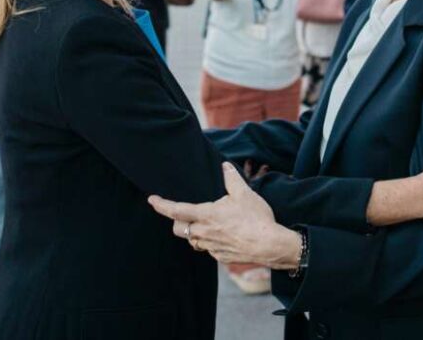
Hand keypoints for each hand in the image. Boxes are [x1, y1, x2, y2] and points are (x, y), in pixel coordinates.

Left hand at [149, 163, 300, 268]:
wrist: (270, 245)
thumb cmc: (256, 218)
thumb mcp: (245, 193)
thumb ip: (232, 178)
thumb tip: (225, 166)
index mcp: (207, 215)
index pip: (176, 210)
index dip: (161, 205)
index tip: (152, 200)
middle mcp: (204, 233)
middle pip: (179, 229)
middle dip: (178, 221)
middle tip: (185, 214)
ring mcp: (211, 247)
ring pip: (193, 240)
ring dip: (195, 232)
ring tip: (209, 224)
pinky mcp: (220, 257)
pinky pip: (208, 249)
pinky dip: (210, 241)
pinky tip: (225, 235)